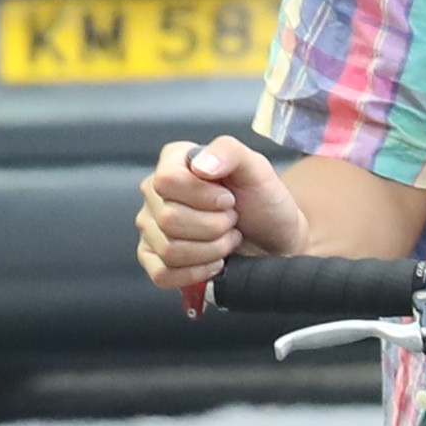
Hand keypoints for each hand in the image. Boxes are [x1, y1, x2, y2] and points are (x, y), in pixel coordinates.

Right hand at [137, 134, 300, 303]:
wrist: (273, 237)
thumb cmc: (262, 201)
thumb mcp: (256, 167)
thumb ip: (229, 151)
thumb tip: (200, 165)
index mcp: (173, 162)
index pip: (167, 181)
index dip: (203, 196)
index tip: (229, 199)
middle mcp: (155, 193)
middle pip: (168, 219)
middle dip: (214, 226)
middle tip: (231, 220)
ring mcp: (151, 227)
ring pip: (169, 249)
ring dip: (210, 250)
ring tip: (226, 239)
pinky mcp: (155, 258)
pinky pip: (162, 274)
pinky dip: (196, 273)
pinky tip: (214, 262)